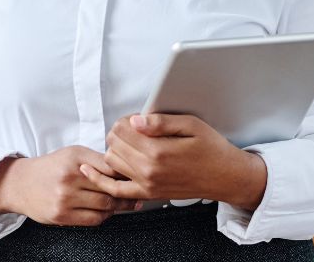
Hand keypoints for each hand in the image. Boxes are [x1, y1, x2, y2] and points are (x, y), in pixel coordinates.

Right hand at [0, 145, 136, 225]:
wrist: (21, 183)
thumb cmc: (50, 167)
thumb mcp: (72, 154)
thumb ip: (97, 160)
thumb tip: (126, 170)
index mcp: (75, 158)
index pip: (111, 167)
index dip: (127, 173)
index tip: (136, 176)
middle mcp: (70, 177)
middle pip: (110, 188)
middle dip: (126, 192)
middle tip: (137, 192)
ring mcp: (65, 198)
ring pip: (105, 205)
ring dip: (118, 206)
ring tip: (123, 203)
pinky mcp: (61, 215)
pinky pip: (94, 219)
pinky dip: (104, 216)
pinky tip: (104, 211)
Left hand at [79, 114, 266, 209]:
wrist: (225, 177)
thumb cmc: (211, 148)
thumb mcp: (191, 125)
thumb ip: (160, 122)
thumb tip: (135, 120)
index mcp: (158, 151)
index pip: (122, 129)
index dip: (126, 119)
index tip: (137, 119)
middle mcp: (149, 170)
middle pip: (113, 143)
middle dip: (119, 132)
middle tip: (134, 129)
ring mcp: (147, 185)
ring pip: (111, 162)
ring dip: (114, 149)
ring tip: (129, 143)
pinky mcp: (148, 194)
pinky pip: (115, 190)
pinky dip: (100, 180)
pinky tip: (87, 169)